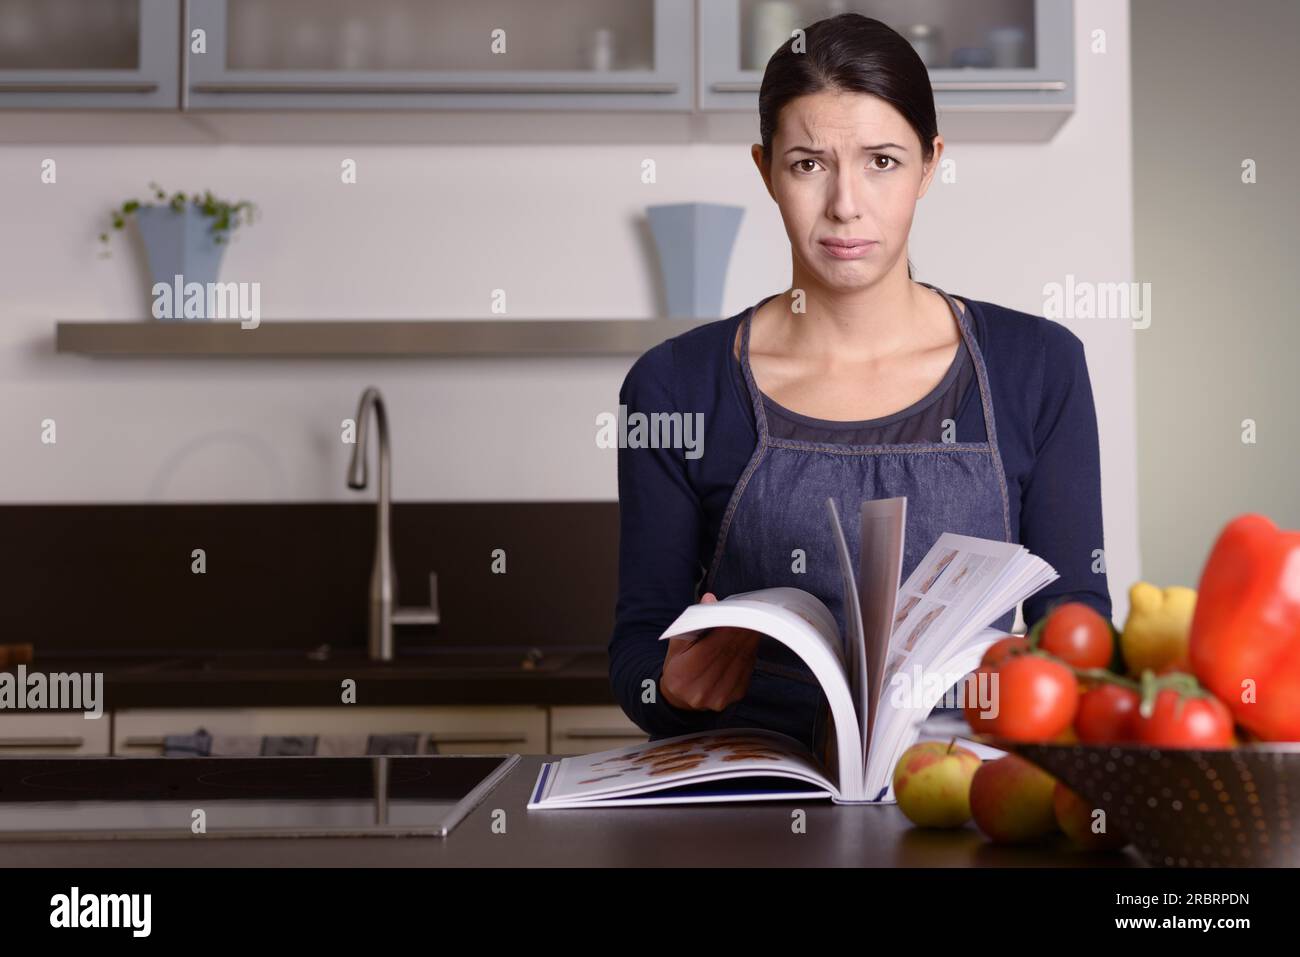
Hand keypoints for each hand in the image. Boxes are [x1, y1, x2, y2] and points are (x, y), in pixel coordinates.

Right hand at [659, 593, 763, 711]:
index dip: (728, 629)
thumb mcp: (677, 644)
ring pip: (742, 661)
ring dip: (750, 639)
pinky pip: (747, 669)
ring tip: (755, 620)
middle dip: (743, 630)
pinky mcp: (735, 696)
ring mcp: (720, 696)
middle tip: (754, 611)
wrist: (680, 698)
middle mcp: (702, 689)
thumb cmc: (678, 666)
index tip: (739, 613)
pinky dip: (750, 651)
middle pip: (729, 653)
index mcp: (683, 675)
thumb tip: (709, 599)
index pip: (711, 648)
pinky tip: (752, 639)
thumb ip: (692, 622)